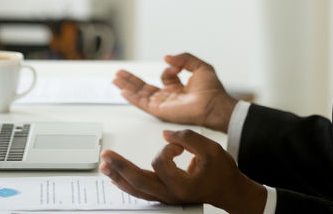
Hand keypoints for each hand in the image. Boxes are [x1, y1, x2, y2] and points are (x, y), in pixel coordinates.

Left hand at [100, 129, 266, 212]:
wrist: (227, 190)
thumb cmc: (221, 172)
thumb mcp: (211, 149)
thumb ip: (188, 138)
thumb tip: (166, 134)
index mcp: (183, 186)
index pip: (161, 164)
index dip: (167, 148)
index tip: (178, 145)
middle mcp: (170, 195)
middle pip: (139, 181)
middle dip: (120, 167)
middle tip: (106, 155)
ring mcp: (165, 197)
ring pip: (136, 189)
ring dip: (119, 175)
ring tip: (104, 165)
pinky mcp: (162, 195)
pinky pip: (140, 190)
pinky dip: (126, 182)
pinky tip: (116, 174)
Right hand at [113, 53, 237, 131]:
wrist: (214, 105)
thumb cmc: (212, 90)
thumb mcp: (199, 67)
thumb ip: (183, 59)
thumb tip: (166, 57)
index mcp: (178, 88)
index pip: (165, 77)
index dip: (168, 69)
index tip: (175, 66)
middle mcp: (169, 97)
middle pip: (145, 87)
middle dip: (131, 80)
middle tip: (119, 73)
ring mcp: (163, 104)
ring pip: (140, 94)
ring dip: (127, 85)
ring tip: (115, 78)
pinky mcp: (160, 110)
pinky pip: (142, 103)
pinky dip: (131, 97)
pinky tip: (122, 91)